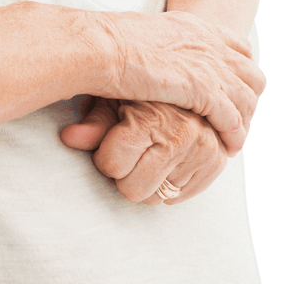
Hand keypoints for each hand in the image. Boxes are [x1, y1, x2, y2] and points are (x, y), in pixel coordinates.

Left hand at [61, 97, 226, 203]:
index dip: (104, 159)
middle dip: (123, 176)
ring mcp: (202, 152)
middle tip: (127, 154)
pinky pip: (177, 198)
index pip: (112, 165)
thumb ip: (93, 123)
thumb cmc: (138, 93)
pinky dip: (166, 184)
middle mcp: (180, 136)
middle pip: (132, 189)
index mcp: (150, 118)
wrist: (187, 85)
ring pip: (155, 198)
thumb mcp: (112, 100)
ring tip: (146, 156)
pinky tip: (165, 161)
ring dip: (145, 182)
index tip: (109, 146)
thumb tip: (68, 138)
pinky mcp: (216, 165)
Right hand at [94, 10, 264, 154]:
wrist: (94, 45)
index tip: (232, 90)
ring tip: (233, 139)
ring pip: (247, 97)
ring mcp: (206, 64)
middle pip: (250, 72)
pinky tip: (227, 147)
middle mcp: (206, 41)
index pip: (236, 47)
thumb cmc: (100, 42)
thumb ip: (155, 48)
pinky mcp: (202, 88)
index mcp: (191, 26)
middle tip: (236, 119)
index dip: (240, 70)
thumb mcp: (138, 37)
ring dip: (244, 120)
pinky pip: (233, 118)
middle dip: (248, 97)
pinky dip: (234, 134)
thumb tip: (146, 57)